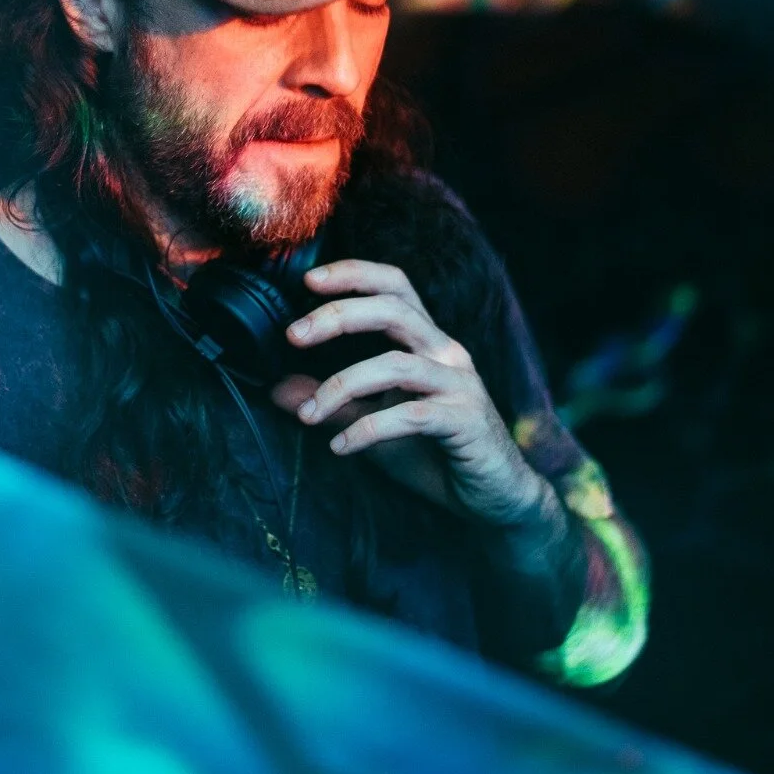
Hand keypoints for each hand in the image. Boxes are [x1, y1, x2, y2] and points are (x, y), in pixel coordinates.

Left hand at [268, 259, 551, 527]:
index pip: (395, 288)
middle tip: (294, 335)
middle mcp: (446, 354)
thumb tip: (278, 389)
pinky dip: (368, 429)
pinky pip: (410, 415)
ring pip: (396, 364)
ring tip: (309, 413)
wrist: (494, 499)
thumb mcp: (373, 425)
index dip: (355, 275)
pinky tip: (340, 446)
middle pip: (394, 310)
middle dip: (340, 316)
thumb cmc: (436, 455)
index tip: (309, 280)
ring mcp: (460, 386)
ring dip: (343, 384)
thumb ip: (334, 403)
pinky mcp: (466, 422)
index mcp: (427, 343)